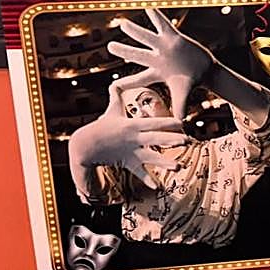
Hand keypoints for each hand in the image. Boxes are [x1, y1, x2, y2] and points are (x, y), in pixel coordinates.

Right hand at [68, 90, 188, 188]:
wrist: (82, 145)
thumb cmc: (101, 126)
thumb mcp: (111, 111)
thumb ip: (116, 97)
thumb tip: (114, 84)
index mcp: (132, 125)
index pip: (152, 122)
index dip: (166, 122)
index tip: (181, 122)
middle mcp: (134, 139)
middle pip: (155, 139)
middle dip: (170, 140)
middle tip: (186, 141)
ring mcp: (132, 151)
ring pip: (151, 158)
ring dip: (165, 162)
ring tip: (179, 166)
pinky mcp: (128, 162)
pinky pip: (138, 172)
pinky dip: (148, 180)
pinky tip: (158, 186)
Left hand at [107, 8, 212, 121]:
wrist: (206, 69)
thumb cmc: (192, 82)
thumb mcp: (183, 95)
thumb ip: (179, 107)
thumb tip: (179, 125)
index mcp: (156, 73)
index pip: (138, 79)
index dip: (126, 82)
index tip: (112, 85)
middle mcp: (157, 58)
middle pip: (136, 55)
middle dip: (123, 51)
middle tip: (109, 47)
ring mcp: (164, 47)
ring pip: (146, 37)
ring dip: (134, 31)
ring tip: (122, 23)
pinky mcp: (174, 37)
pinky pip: (163, 25)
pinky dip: (156, 16)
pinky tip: (148, 7)